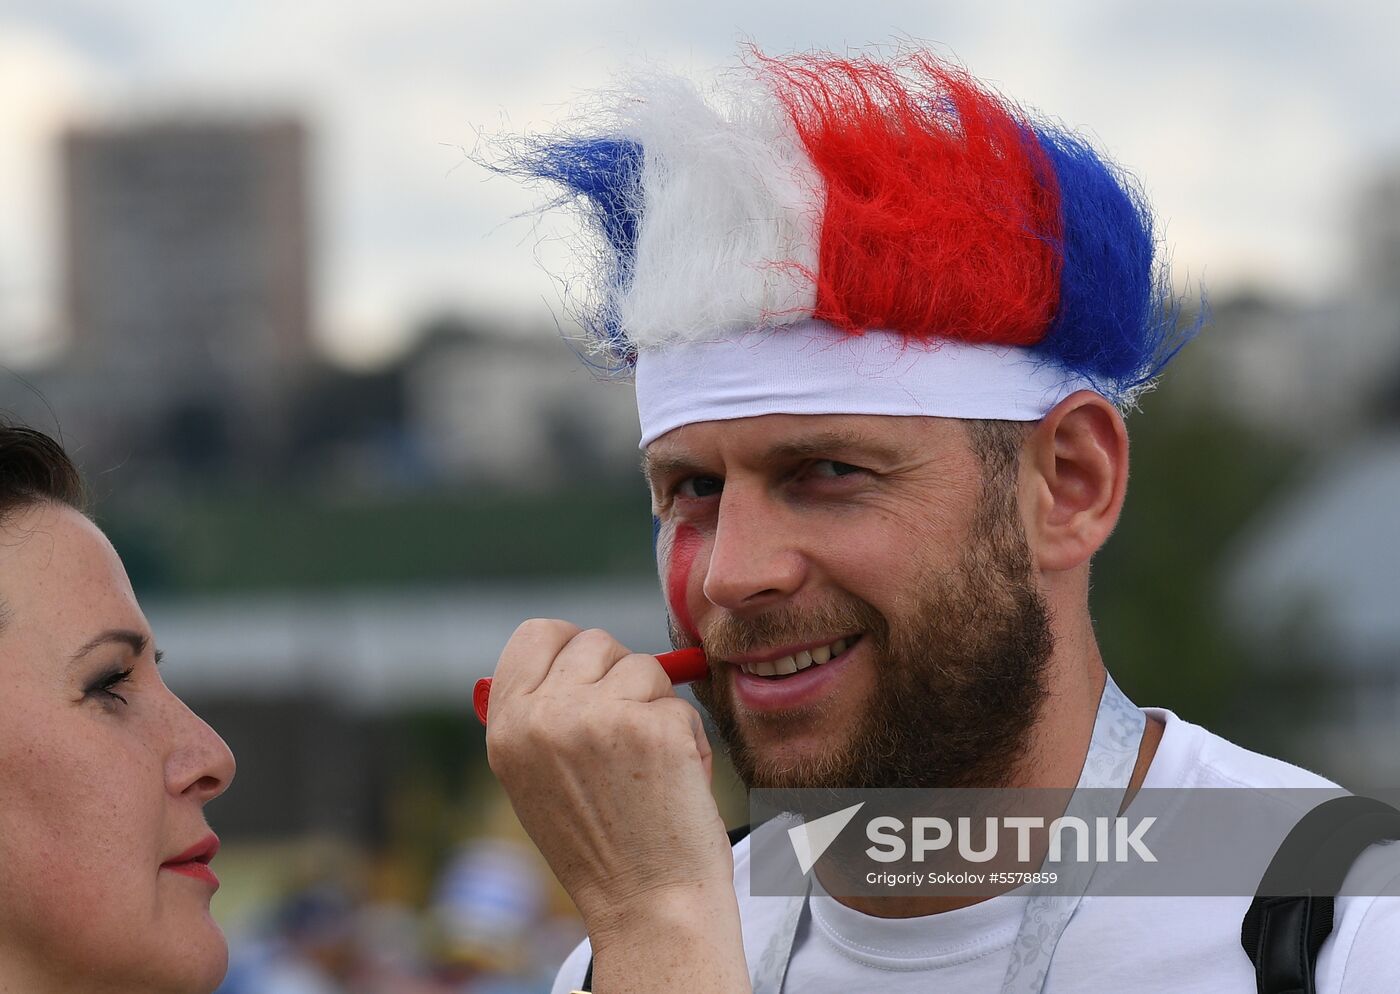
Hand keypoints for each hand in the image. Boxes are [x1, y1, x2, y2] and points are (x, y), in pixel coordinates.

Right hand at [484, 620, 734, 937]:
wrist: (648, 907)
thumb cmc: (602, 847)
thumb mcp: (537, 780)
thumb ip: (542, 716)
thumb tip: (568, 652)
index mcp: (507, 728)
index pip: (536, 634)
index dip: (570, 645)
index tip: (593, 672)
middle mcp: (545, 717)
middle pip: (595, 642)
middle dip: (621, 677)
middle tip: (626, 739)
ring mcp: (599, 718)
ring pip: (644, 666)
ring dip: (656, 706)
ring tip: (648, 767)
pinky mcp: (652, 726)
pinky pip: (679, 702)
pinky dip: (686, 736)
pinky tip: (674, 782)